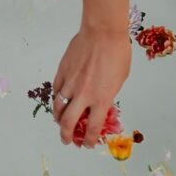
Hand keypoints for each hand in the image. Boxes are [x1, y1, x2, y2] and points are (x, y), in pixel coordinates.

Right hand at [52, 26, 131, 146]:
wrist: (102, 33)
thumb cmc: (117, 53)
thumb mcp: (119, 80)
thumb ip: (107, 94)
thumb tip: (100, 102)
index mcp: (101, 99)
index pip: (92, 127)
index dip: (89, 139)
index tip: (88, 143)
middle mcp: (83, 94)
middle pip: (68, 122)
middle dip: (66, 135)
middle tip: (67, 140)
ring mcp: (70, 83)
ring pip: (58, 107)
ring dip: (58, 118)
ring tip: (59, 122)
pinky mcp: (62, 72)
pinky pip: (56, 89)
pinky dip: (56, 98)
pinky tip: (59, 100)